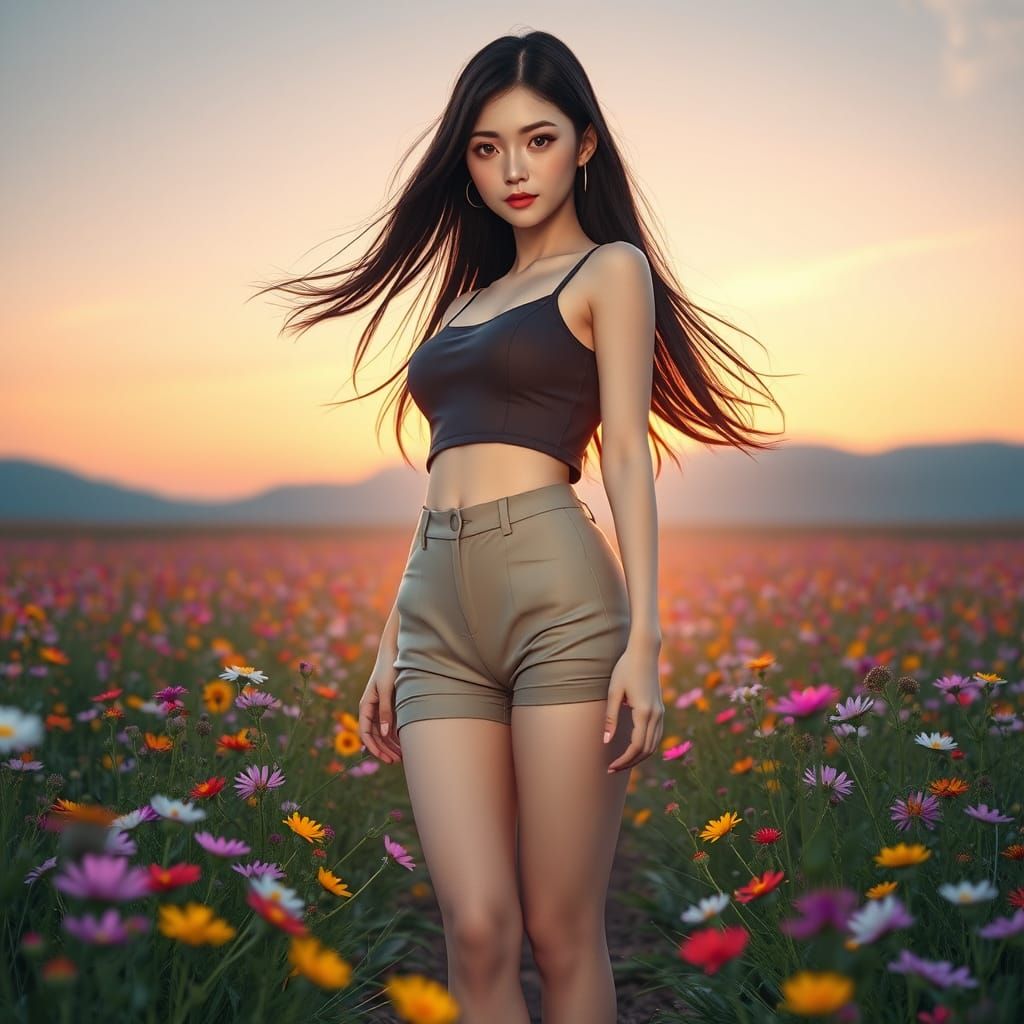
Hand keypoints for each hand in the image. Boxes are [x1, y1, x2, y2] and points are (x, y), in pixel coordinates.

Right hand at [358, 653, 403, 764]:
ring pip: (382, 733)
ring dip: (390, 745)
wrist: (394, 653)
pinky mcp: (389, 707)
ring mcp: (380, 709)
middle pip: (374, 736)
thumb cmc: (388, 669)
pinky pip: (389, 726)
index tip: (384, 758)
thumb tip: (382, 733)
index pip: (365, 733)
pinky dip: (395, 736)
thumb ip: (385, 711)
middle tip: (396, 761)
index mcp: (365, 706)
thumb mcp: (387, 690)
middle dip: (383, 750)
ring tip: (402, 757)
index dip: (373, 748)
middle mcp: (370, 710)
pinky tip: (404, 744)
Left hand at [603, 644, 663, 773]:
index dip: (624, 760)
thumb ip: (610, 718)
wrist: (644, 652)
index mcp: (644, 712)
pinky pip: (656, 735)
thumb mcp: (613, 692)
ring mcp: (660, 712)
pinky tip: (634, 748)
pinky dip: (646, 746)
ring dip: (639, 756)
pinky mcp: (660, 709)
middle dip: (630, 762)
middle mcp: (656, 715)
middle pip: (647, 750)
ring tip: (622, 762)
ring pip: (654, 744)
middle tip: (613, 768)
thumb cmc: (625, 669)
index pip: (636, 746)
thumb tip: (606, 741)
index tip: (610, 767)